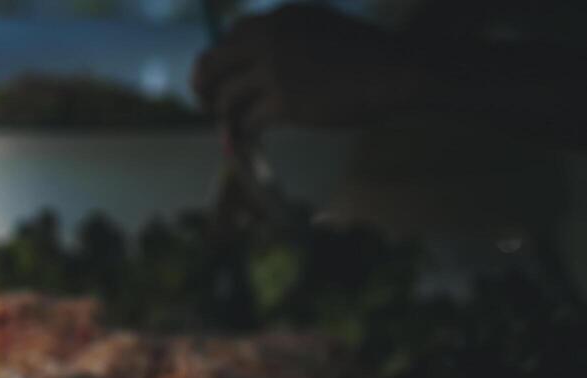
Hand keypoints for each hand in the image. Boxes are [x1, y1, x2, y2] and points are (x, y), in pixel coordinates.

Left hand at [191, 5, 410, 137]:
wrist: (395, 70)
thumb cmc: (362, 54)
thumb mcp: (318, 29)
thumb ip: (284, 40)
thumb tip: (246, 72)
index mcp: (279, 18)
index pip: (229, 37)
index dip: (221, 62)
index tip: (220, 79)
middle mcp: (270, 39)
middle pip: (211, 65)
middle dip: (202, 89)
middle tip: (206, 106)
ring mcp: (276, 70)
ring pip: (226, 99)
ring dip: (226, 117)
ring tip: (233, 127)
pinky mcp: (285, 102)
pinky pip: (247, 122)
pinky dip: (244, 134)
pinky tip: (249, 139)